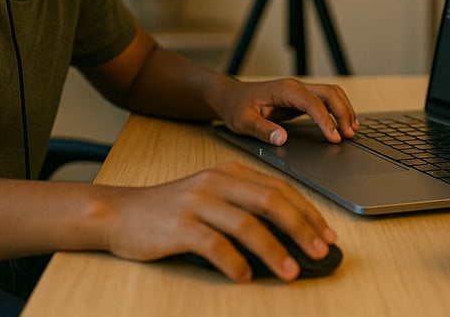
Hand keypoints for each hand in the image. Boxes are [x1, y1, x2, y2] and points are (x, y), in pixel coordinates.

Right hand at [102, 162, 336, 281]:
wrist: (122, 213)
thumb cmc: (172, 210)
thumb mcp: (212, 197)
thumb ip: (245, 206)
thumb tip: (291, 234)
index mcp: (229, 172)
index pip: (279, 189)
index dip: (308, 212)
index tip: (327, 235)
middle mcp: (215, 182)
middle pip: (270, 201)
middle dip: (301, 227)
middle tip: (320, 251)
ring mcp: (196, 202)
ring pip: (246, 224)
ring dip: (274, 250)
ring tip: (290, 271)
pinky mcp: (178, 226)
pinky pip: (214, 246)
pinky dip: (234, 263)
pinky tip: (244, 277)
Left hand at [213, 77, 357, 145]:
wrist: (231, 97)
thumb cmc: (236, 107)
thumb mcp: (243, 121)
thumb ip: (262, 130)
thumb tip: (282, 139)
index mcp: (284, 90)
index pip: (312, 103)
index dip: (326, 120)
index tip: (334, 138)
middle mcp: (296, 87)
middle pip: (329, 93)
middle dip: (343, 112)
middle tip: (349, 135)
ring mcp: (300, 92)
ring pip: (332, 94)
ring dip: (345, 110)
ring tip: (352, 131)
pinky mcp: (301, 100)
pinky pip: (326, 101)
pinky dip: (339, 110)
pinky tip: (344, 125)